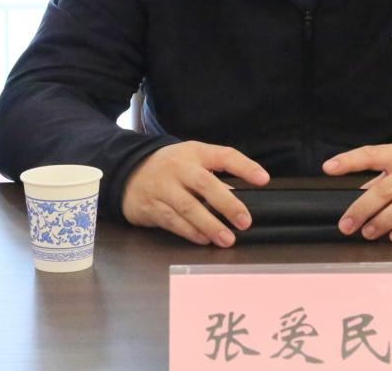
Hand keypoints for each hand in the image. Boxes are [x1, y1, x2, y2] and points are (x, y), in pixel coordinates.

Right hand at [122, 141, 269, 246]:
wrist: (127, 172)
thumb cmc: (169, 168)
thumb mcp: (191, 161)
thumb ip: (213, 176)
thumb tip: (235, 198)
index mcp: (195, 153)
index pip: (224, 155)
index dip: (245, 166)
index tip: (264, 179)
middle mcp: (179, 167)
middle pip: (205, 184)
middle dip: (227, 204)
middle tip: (244, 221)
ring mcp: (163, 187)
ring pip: (188, 207)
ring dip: (210, 224)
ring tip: (227, 238)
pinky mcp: (151, 206)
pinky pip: (173, 221)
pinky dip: (190, 232)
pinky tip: (204, 239)